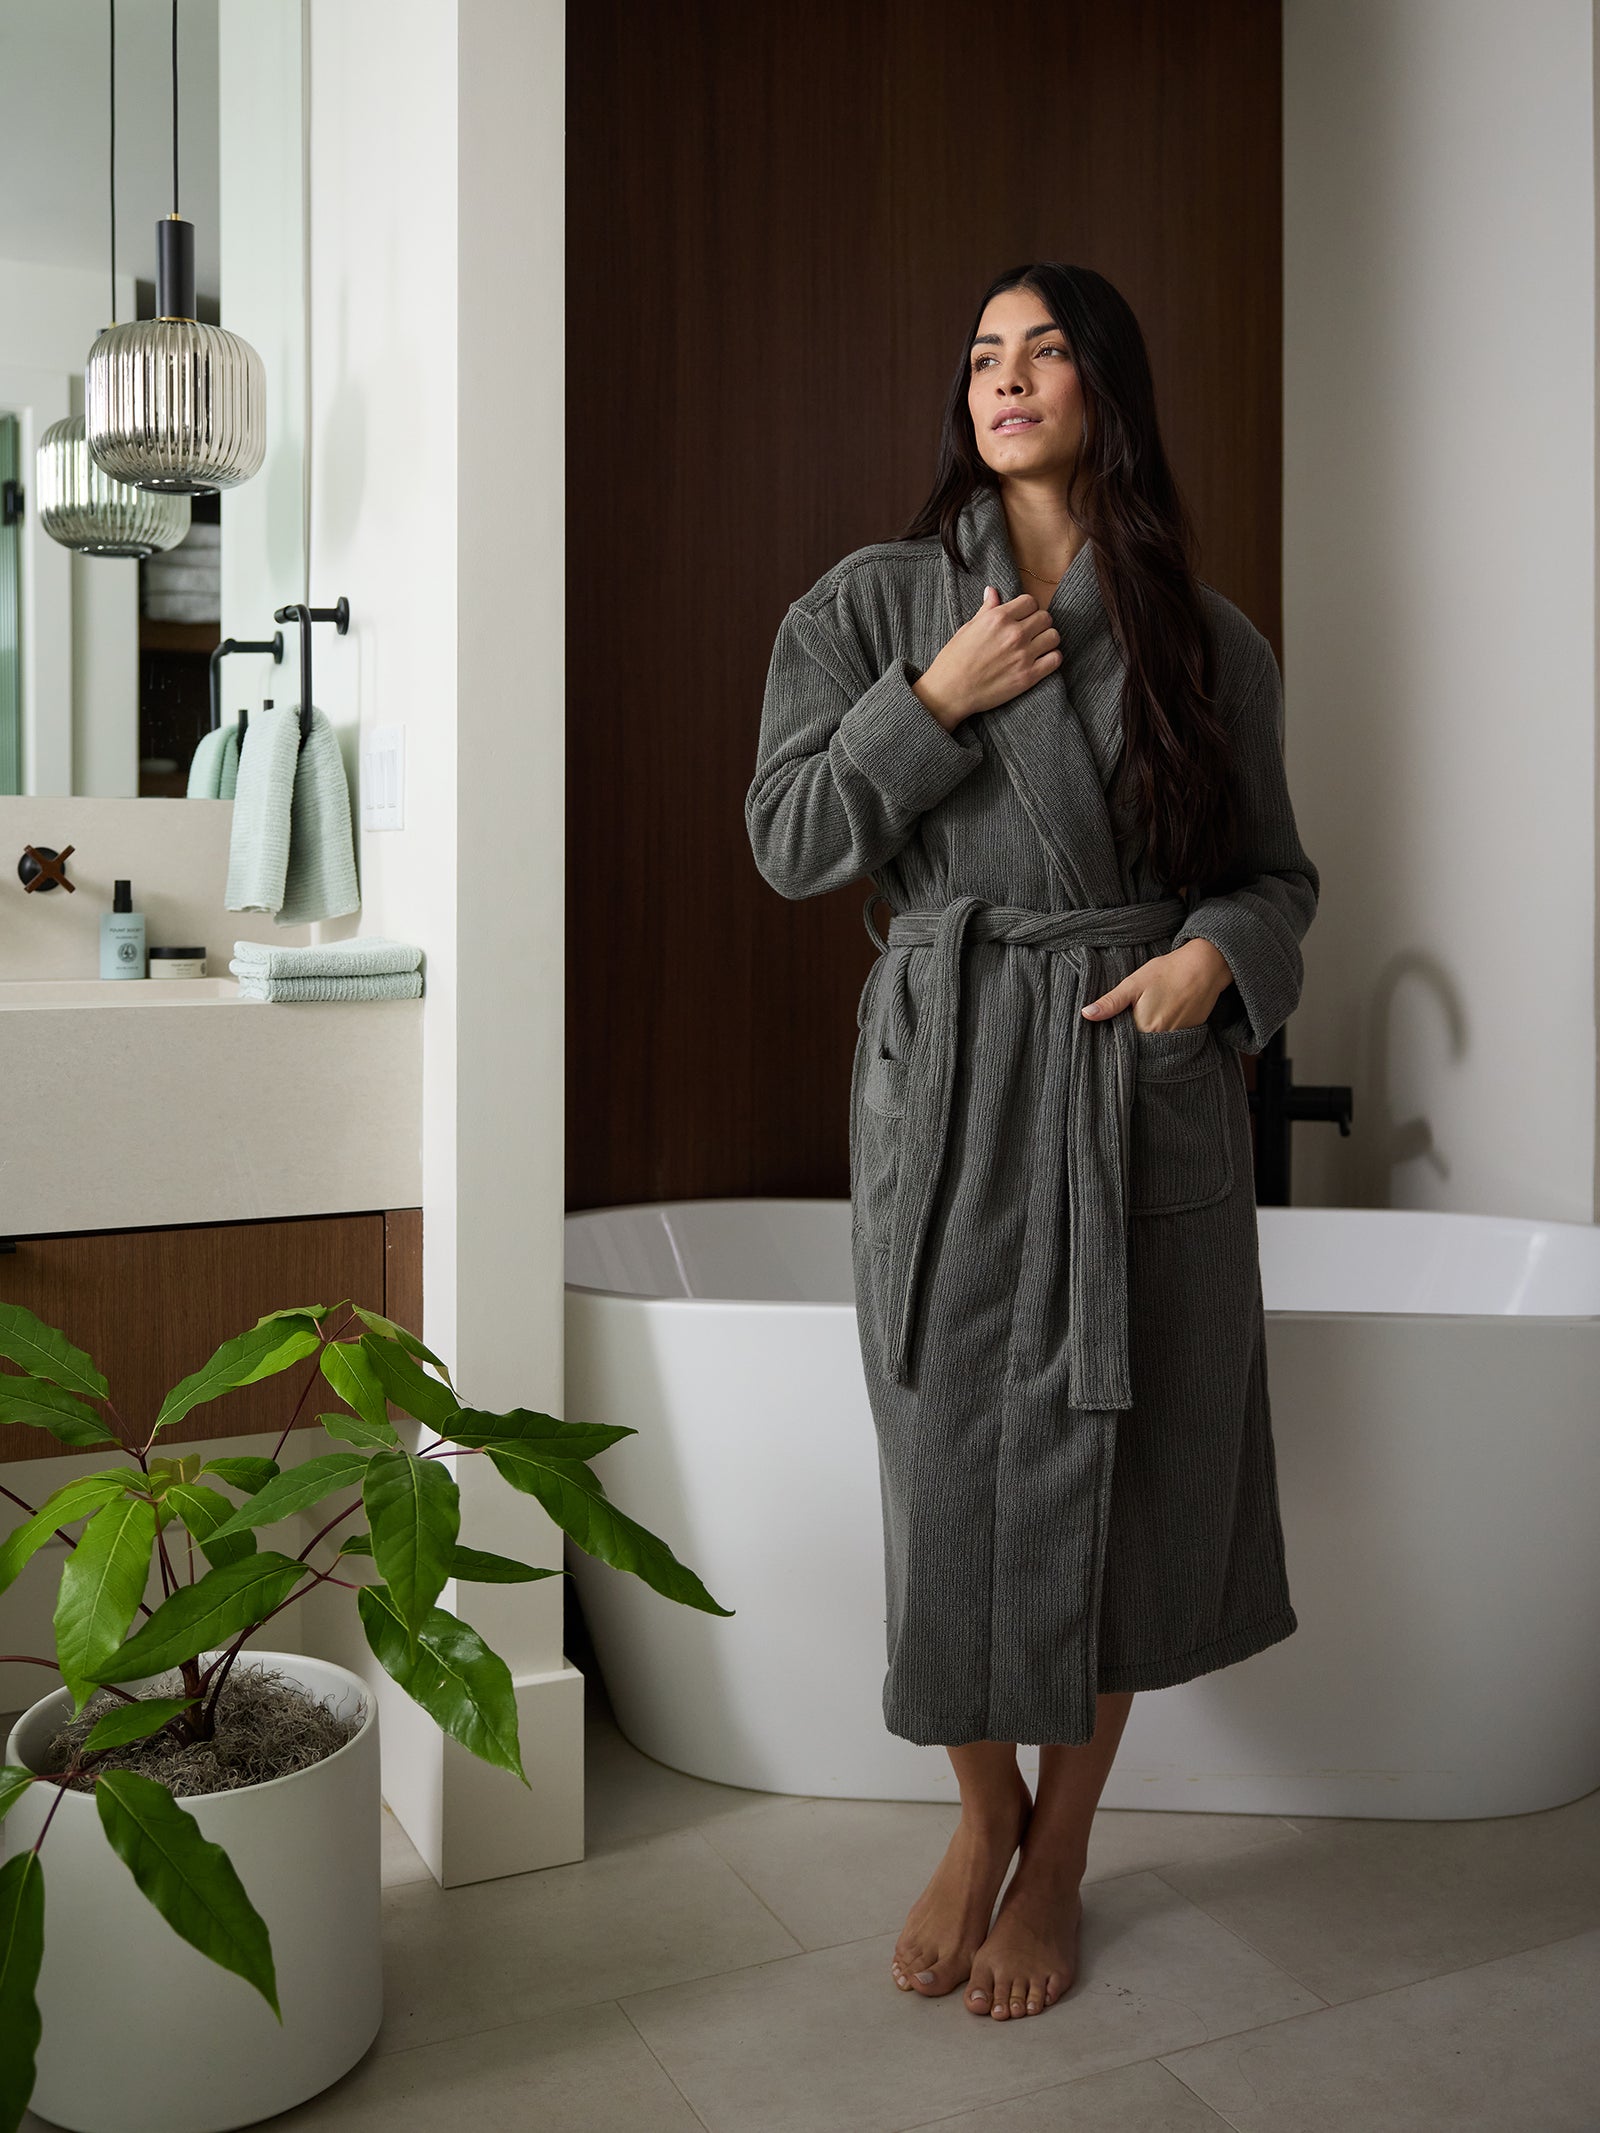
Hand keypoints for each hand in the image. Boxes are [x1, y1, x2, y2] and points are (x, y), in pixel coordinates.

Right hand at [911, 586, 1061, 730]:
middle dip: (1038, 623)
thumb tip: (993, 591)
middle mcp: (1014, 634)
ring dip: (1047, 640)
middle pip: (1045, 617)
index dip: (1027, 609)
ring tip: (1037, 646)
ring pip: (1054, 636)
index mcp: (998, 618)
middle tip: (1030, 633)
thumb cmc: (954, 659)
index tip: (1022, 618)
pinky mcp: (1028, 676)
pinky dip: (1051, 658)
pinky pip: (1055, 659)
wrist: (950, 691)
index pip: (1030, 601)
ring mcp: (1023, 655)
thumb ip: (986, 609)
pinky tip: (1041, 660)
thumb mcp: (968, 628)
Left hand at [1081, 938, 1233, 1031]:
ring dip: (1147, 1040)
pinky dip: (1163, 1036)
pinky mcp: (1190, 1034)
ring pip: (1155, 1046)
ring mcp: (1178, 1039)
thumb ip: (1110, 1002)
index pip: (1122, 1044)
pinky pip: (1171, 1042)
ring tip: (1146, 1021)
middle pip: (1139, 1048)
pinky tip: (1162, 1020)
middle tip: (1129, 1023)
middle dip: (1131, 1041)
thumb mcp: (1133, 984)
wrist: (1204, 966)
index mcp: (1143, 1028)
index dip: (1115, 1038)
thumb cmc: (1167, 972)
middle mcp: (1161, 1039)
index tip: (1110, 1032)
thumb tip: (1086, 1015)